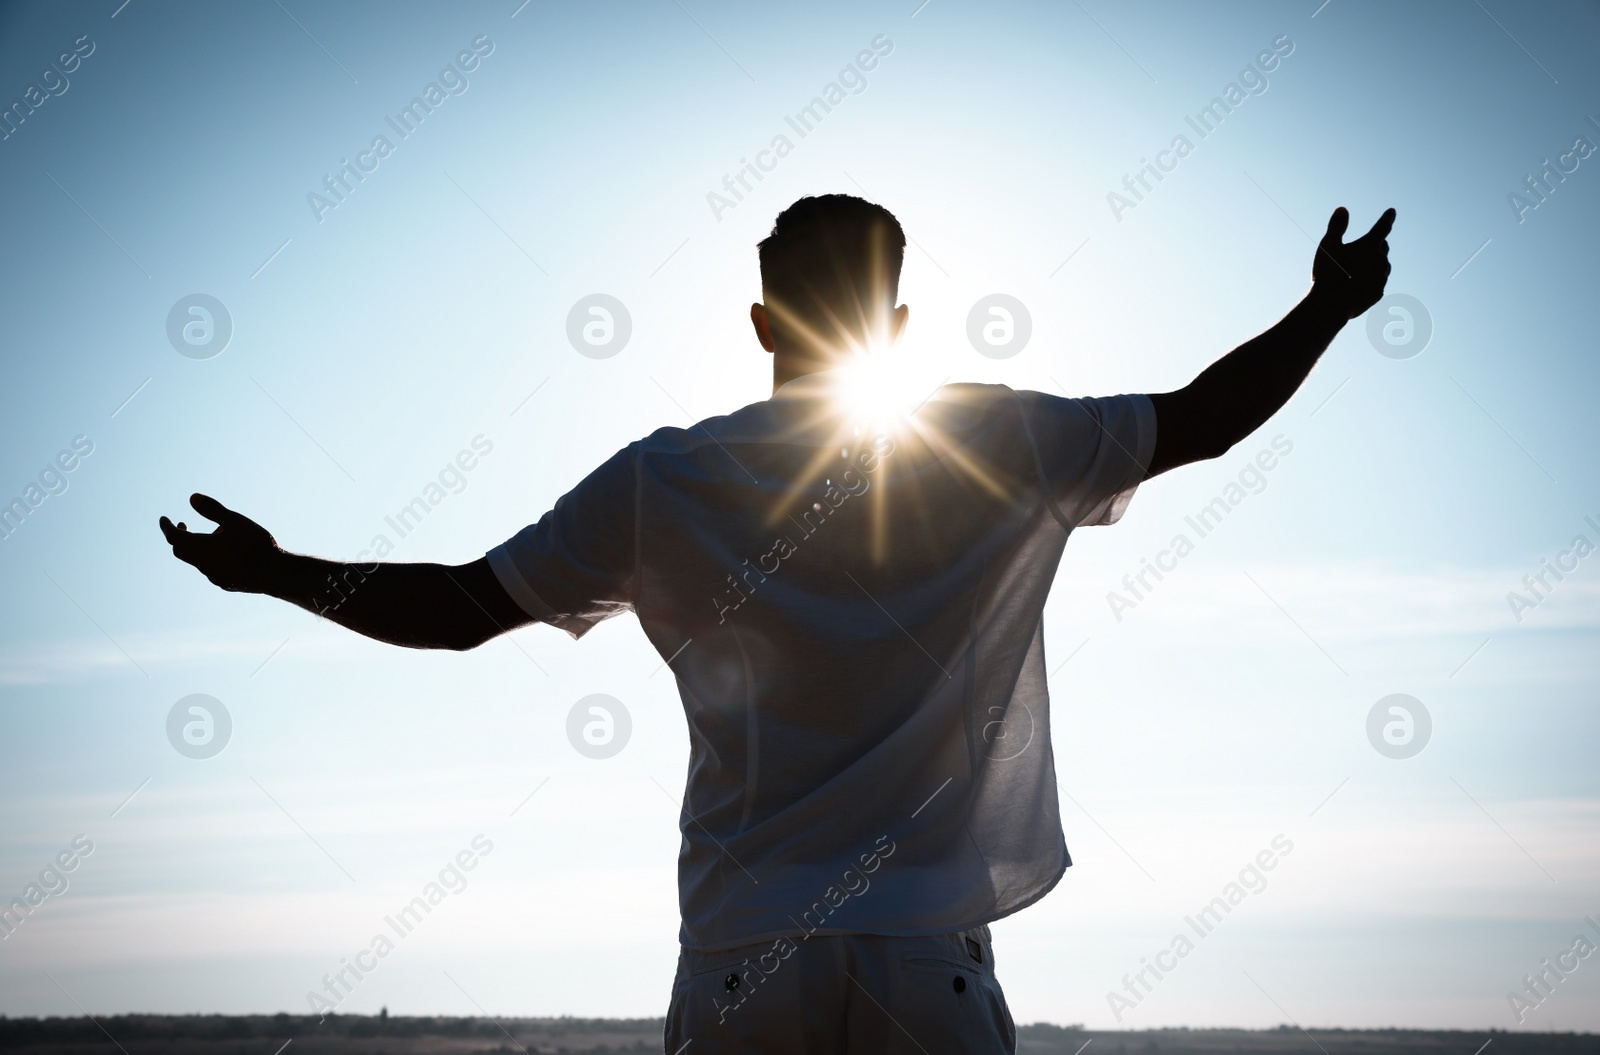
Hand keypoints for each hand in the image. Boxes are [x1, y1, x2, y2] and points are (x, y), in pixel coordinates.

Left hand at [159, 493, 283, 593]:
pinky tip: (227, 553)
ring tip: (218, 535)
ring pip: (197, 561)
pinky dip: (209, 558)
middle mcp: (203, 565)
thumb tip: (192, 498)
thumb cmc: (257, 545)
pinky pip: (210, 570)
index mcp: (202, 548)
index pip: (174, 537)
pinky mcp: (225, 583)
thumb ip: (213, 510)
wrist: (276, 574)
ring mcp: (214, 577)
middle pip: (181, 551)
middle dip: (179, 537)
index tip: (164, 518)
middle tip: (183, 525)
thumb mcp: (236, 521)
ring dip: (198, 547)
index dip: (167, 527)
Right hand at [1310, 206, 1395, 319]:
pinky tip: (1360, 284)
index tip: (1392, 211)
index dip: (1387, 218)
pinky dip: (1372, 279)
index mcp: (1370, 246)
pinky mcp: (1378, 293)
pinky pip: (1378, 282)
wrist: (1330, 305)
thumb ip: (1336, 226)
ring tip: (1360, 267)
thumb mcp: (1328, 246)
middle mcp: (1381, 260)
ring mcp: (1381, 278)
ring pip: (1383, 265)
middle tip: (1364, 246)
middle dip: (1376, 244)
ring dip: (1375, 263)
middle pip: (1383, 247)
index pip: (1383, 226)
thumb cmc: (1328, 273)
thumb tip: (1343, 209)